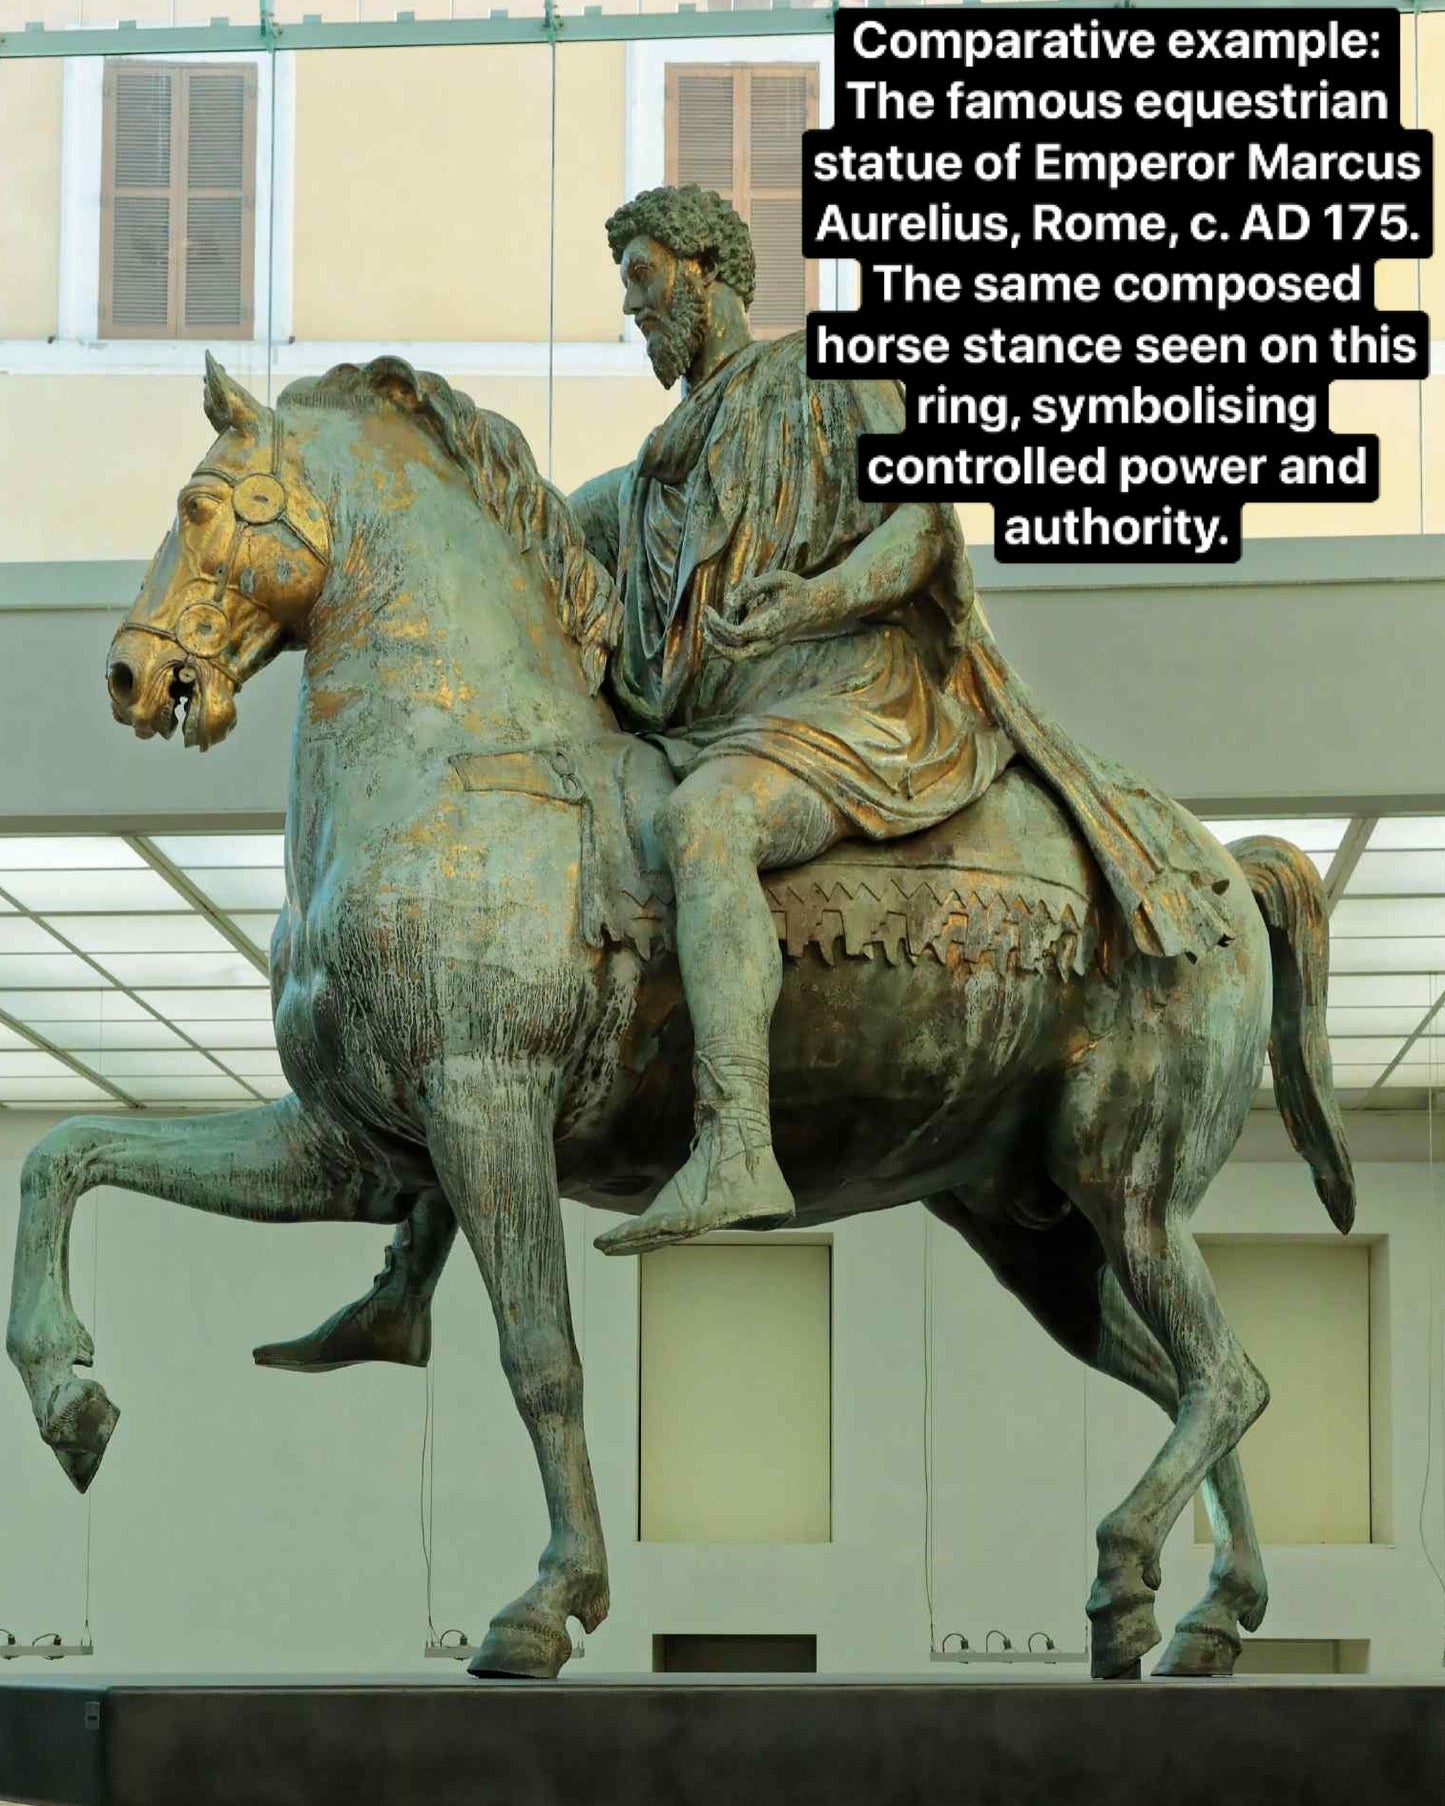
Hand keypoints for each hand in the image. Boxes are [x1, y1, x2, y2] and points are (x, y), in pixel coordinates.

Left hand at [702, 571, 816, 662]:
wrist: (814, 607)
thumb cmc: (795, 590)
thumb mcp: (778, 578)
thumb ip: (752, 587)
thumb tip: (728, 602)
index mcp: (772, 626)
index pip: (738, 635)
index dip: (718, 625)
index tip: (708, 609)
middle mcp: (769, 642)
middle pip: (735, 654)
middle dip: (715, 641)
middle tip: (702, 621)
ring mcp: (767, 648)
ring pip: (736, 657)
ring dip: (718, 644)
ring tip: (705, 624)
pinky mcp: (764, 649)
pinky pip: (740, 653)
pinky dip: (725, 644)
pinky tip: (716, 627)